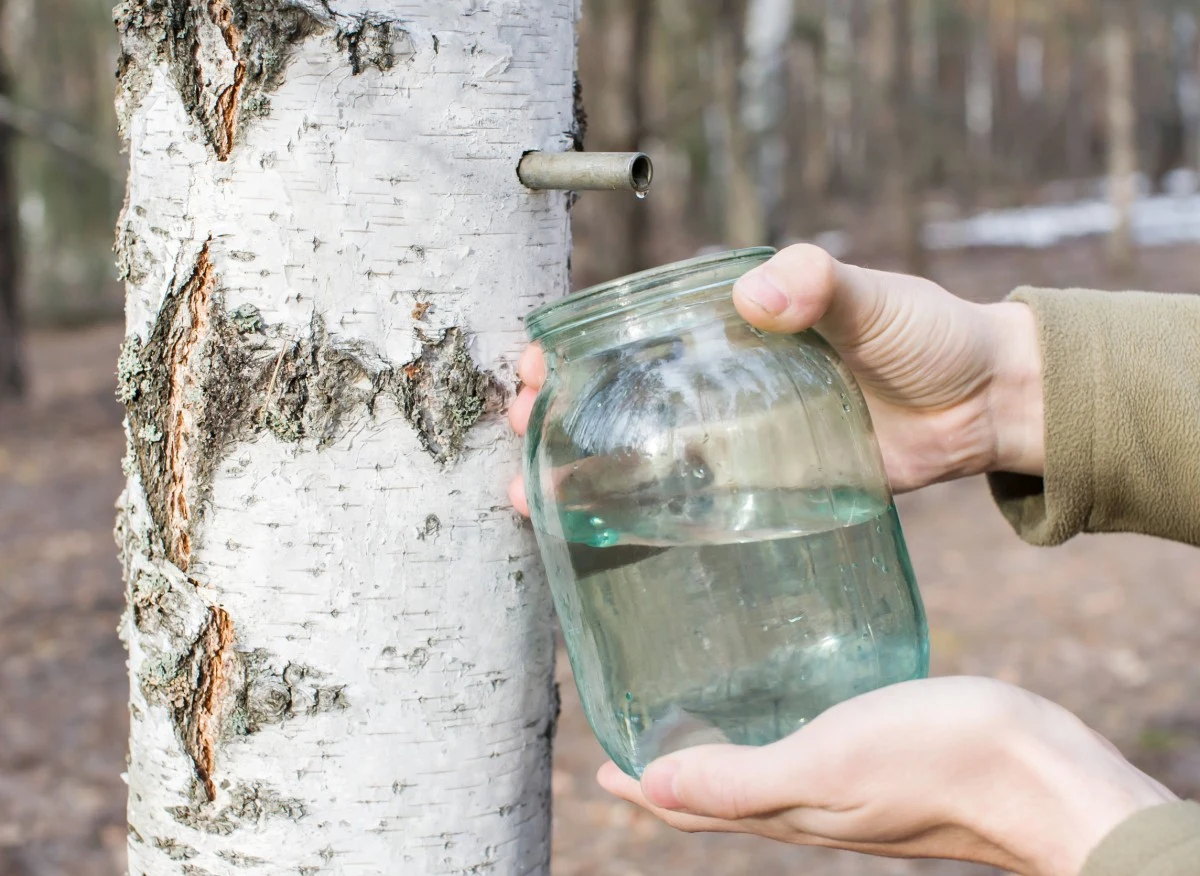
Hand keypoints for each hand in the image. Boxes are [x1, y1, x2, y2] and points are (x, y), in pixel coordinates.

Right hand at [507, 245, 1044, 510]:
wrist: (983, 406)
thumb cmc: (927, 335)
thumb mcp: (873, 298)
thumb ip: (820, 285)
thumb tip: (757, 296)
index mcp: (734, 323)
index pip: (636, 328)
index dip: (576, 345)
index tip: (534, 363)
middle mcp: (723, 379)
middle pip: (620, 393)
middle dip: (560, 410)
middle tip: (520, 429)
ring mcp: (738, 435)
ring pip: (641, 451)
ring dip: (583, 468)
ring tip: (532, 493)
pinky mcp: (763, 485)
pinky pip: (692, 499)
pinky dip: (642, 515)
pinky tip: (600, 533)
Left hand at [596, 677, 1175, 875]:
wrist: (1045, 778)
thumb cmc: (940, 765)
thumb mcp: (827, 766)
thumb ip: (741, 780)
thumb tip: (648, 788)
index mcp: (786, 809)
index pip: (688, 806)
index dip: (640, 787)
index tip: (600, 762)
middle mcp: (808, 802)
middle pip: (718, 791)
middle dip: (671, 767)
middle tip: (638, 729)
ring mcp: (846, 783)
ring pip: (761, 770)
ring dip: (718, 749)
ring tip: (696, 711)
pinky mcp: (882, 755)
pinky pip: (808, 747)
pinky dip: (775, 729)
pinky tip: (787, 694)